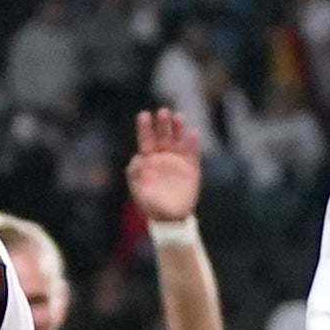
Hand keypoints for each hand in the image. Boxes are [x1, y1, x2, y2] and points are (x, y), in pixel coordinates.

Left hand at [126, 103, 204, 229]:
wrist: (170, 218)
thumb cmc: (151, 204)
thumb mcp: (139, 190)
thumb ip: (135, 174)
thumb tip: (137, 159)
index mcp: (148, 160)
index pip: (146, 139)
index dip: (145, 127)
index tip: (144, 115)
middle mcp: (163, 156)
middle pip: (163, 135)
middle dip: (163, 123)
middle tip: (163, 111)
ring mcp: (178, 161)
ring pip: (178, 140)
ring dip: (178, 128)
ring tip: (178, 116)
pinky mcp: (191, 168)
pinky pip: (193, 153)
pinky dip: (193, 143)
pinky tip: (193, 133)